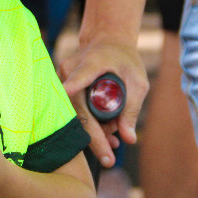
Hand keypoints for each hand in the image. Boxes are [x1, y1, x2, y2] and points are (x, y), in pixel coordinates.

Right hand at [58, 39, 148, 167]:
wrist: (107, 42)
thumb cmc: (124, 60)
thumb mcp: (137, 82)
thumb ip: (131, 110)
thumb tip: (129, 140)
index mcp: (93, 62)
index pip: (81, 75)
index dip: (74, 84)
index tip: (67, 90)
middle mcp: (71, 69)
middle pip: (78, 108)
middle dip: (95, 134)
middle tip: (111, 154)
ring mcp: (62, 77)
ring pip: (74, 113)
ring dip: (94, 129)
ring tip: (114, 134)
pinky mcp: (59, 86)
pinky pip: (72, 111)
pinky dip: (89, 123)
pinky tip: (106, 132)